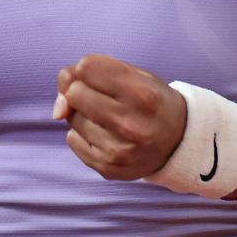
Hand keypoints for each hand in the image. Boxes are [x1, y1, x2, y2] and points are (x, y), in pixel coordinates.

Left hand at [52, 53, 187, 180]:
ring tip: (108, 117)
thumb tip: (57, 110)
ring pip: (72, 118)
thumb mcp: (133, 75)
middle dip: (81, 89)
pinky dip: (83, 134)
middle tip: (101, 95)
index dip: (88, 68)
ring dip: (83, 113)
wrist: (179, 141)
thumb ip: (90, 76)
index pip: (86, 67)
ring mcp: (119, 150)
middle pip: (74, 92)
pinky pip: (73, 140)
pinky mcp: (109, 169)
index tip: (100, 75)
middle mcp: (131, 123)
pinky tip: (105, 133)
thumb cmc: (150, 100)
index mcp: (141, 92)